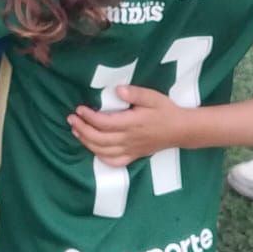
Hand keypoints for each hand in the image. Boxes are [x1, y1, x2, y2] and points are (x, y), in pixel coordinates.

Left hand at [67, 83, 182, 166]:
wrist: (181, 130)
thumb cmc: (165, 111)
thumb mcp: (153, 97)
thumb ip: (135, 93)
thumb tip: (117, 89)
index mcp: (132, 123)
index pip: (104, 123)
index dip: (89, 117)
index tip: (79, 109)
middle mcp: (129, 139)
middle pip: (99, 139)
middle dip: (82, 129)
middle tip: (71, 119)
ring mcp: (131, 150)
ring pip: (103, 151)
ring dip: (86, 142)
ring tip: (76, 131)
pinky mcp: (134, 156)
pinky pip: (114, 162)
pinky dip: (100, 157)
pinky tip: (93, 149)